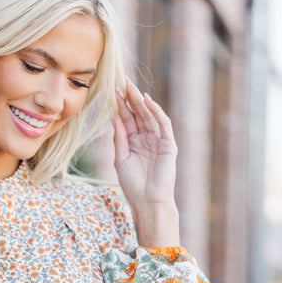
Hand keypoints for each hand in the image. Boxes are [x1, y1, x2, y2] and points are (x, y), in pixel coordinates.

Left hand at [113, 77, 179, 245]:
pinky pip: (163, 124)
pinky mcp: (169, 144)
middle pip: (138, 114)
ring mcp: (158, 140)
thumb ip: (119, 138)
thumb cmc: (133, 185)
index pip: (127, 119)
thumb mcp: (120, 159)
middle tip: (122, 81)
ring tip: (131, 87)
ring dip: (141, 101)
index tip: (112, 92)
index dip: (120, 106)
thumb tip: (114, 118)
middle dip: (130, 98)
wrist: (147, 202)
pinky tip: (147, 101)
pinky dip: (156, 112)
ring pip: (149, 115)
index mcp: (134, 142)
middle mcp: (146, 138)